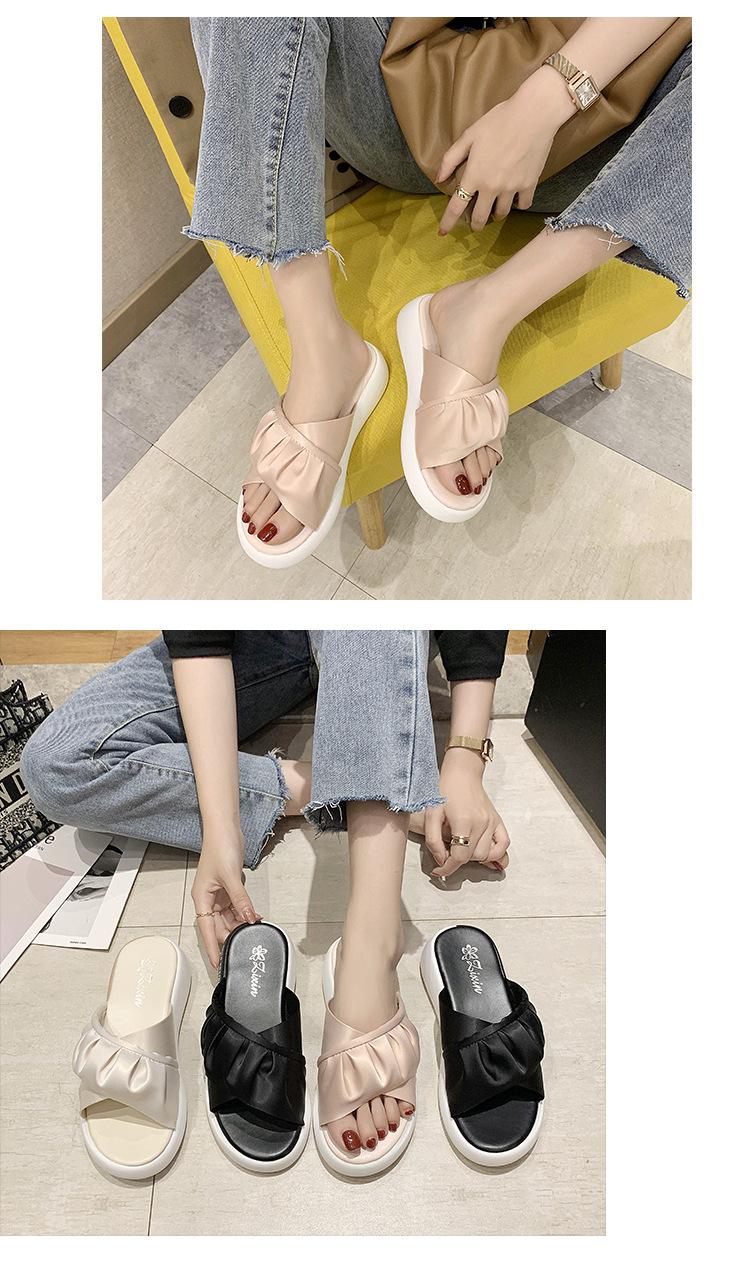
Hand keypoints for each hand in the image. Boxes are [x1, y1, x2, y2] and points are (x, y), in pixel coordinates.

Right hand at [191, 839, 260, 968]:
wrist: (225, 829)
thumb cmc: (220, 848)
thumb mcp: (231, 877)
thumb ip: (241, 900)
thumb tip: (249, 919)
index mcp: (202, 898)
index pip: (207, 930)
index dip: (212, 947)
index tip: (218, 964)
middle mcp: (208, 899)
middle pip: (219, 926)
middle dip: (232, 935)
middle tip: (247, 945)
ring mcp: (219, 894)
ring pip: (229, 918)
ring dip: (240, 925)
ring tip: (254, 932)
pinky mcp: (229, 889)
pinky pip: (236, 907)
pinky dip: (244, 913)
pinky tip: (255, 918)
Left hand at [425, 748, 509, 877]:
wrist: (462, 773)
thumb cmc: (444, 791)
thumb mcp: (431, 814)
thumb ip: (433, 840)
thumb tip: (442, 860)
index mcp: (463, 821)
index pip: (460, 856)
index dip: (448, 868)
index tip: (439, 871)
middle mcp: (481, 823)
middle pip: (473, 857)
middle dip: (458, 860)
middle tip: (447, 853)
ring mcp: (492, 821)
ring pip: (487, 854)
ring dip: (473, 857)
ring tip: (462, 850)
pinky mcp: (498, 820)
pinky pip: (504, 844)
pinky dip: (497, 853)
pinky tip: (486, 854)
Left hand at [436, 70, 571, 236]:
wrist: (534, 114)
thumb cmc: (499, 120)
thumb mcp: (469, 135)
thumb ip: (451, 158)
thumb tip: (439, 179)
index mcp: (474, 175)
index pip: (456, 206)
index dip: (448, 222)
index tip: (442, 233)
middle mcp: (491, 187)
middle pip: (481, 217)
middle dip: (476, 224)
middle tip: (476, 224)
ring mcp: (511, 188)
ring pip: (501, 213)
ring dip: (496, 214)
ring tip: (495, 209)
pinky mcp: (529, 184)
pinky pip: (522, 205)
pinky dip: (518, 205)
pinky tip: (515, 199)